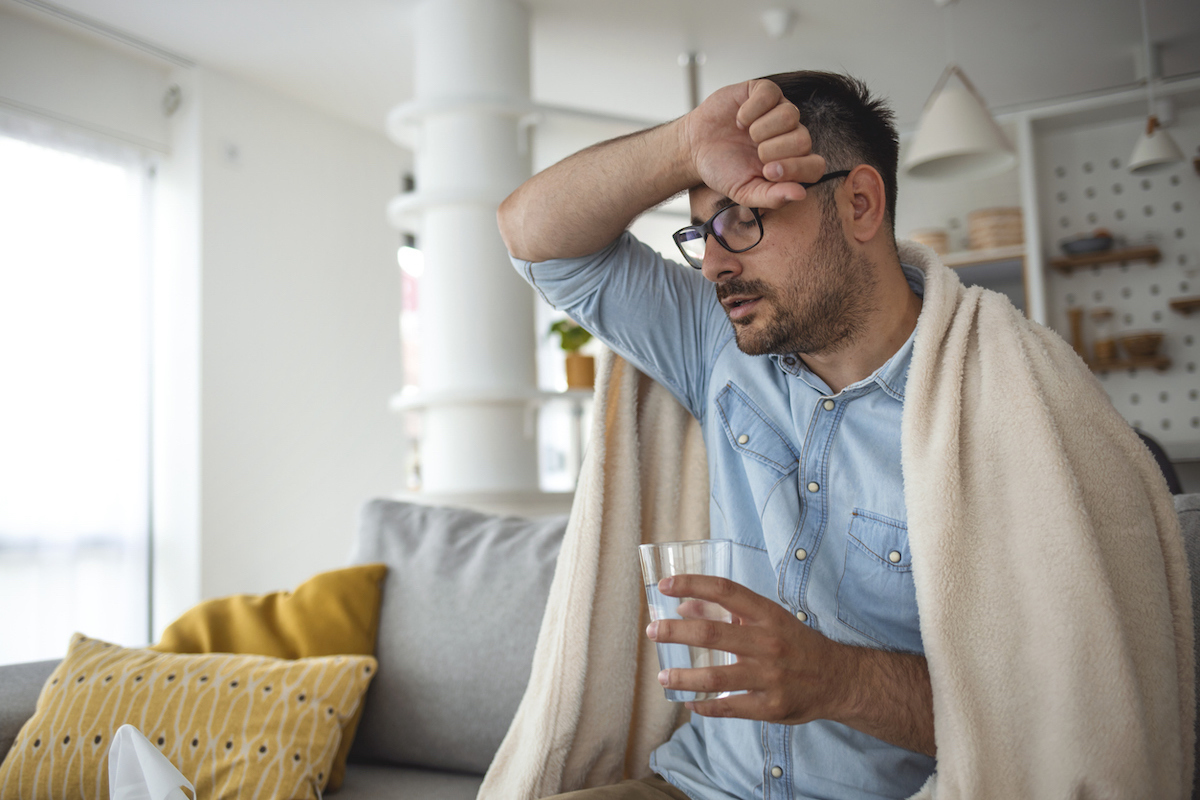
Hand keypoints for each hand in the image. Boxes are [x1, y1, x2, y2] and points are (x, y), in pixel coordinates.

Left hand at [647, 574, 853, 724]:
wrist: (838, 679)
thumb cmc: (796, 644)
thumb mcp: (768, 620)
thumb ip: (727, 612)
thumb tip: (683, 607)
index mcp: (767, 615)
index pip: (725, 591)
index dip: (692, 584)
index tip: (665, 585)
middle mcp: (768, 642)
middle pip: (713, 634)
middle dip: (676, 632)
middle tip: (652, 631)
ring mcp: (770, 676)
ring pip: (716, 677)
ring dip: (684, 677)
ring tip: (662, 676)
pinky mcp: (771, 706)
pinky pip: (729, 707)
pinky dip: (704, 707)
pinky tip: (688, 703)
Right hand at [681, 79, 826, 209]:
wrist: (695, 148)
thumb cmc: (723, 169)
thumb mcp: (744, 191)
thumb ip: (772, 197)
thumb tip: (800, 195)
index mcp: (791, 162)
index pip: (815, 166)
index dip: (796, 169)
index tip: (767, 171)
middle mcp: (790, 135)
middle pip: (804, 139)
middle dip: (775, 150)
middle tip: (755, 153)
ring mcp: (779, 111)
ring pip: (790, 115)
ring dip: (762, 129)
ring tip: (747, 135)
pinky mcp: (763, 91)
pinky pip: (770, 94)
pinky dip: (751, 110)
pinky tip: (740, 120)